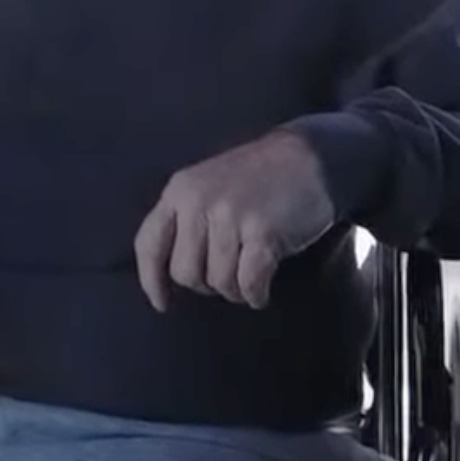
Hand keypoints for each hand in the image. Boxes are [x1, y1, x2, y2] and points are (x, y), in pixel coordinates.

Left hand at [134, 128, 335, 312]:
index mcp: (180, 190)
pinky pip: (249, 284)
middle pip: (185, 273)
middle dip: (207, 284)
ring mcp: (230, 215)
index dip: (151, 279)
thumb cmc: (259, 180)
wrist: (310, 158)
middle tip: (230, 272)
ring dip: (237, 290)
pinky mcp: (262, 231)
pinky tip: (263, 287)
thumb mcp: (208, 187)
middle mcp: (198, 201)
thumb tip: (167, 275)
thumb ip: (186, 220)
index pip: (148, 244)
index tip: (161, 303)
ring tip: (250, 274)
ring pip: (219, 282)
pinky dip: (256, 294)